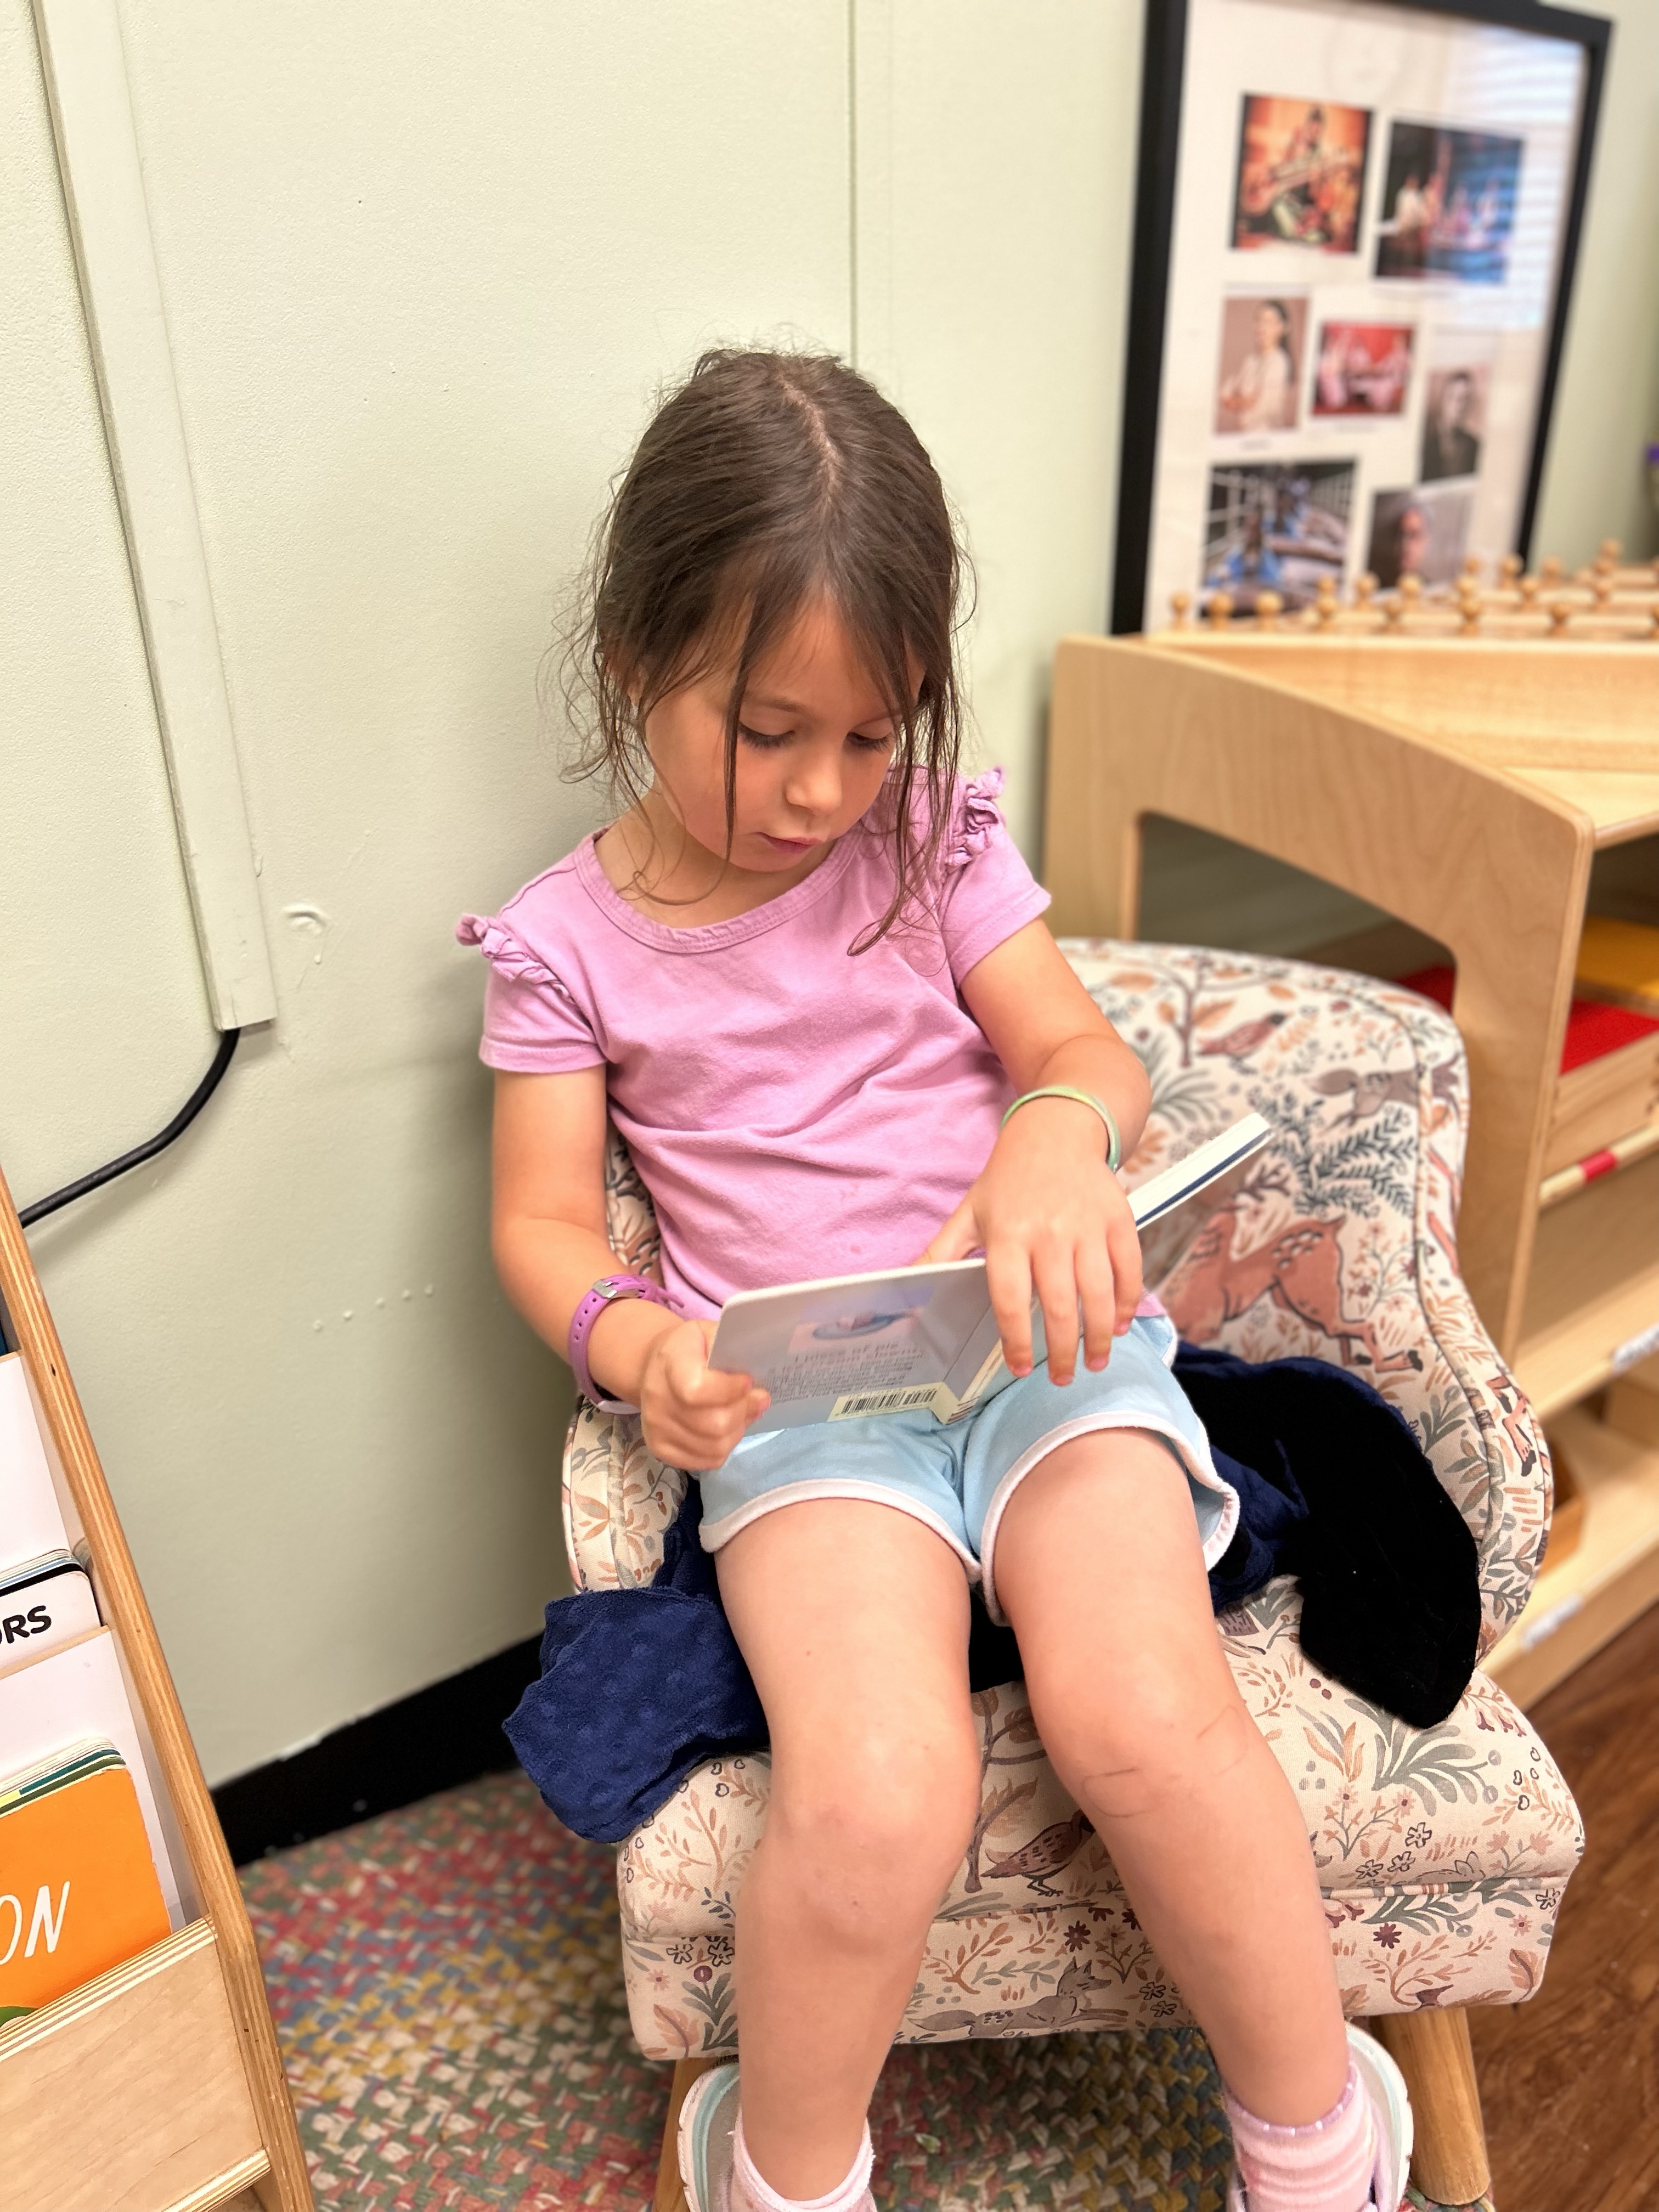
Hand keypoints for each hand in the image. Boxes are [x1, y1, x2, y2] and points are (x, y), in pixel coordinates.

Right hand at [638, 1317, 769, 1470]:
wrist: (655, 1367)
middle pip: (714, 1424)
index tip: (748, 1380)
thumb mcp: (709, 1333)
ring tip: (742, 1412)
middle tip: (757, 1398)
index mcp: (669, 1364)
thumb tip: (756, 1379)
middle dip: (744, 1411)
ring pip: (715, 1447)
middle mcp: (657, 1401)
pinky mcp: (661, 1449)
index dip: (730, 1390)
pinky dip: (725, 1447)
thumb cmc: (690, 1349)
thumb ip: (733, 1350)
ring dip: (738, 1430)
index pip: (697, 1391)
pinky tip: (727, 1429)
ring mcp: (656, 1430)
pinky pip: (706, 1461)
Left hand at [919, 1098, 1142, 1385]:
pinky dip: (1125, 1302)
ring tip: (1093, 1362)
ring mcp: (1088, 1227)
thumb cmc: (1008, 1179)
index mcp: (1007, 1235)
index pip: (1009, 1299)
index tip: (1020, 1368)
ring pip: (1097, 1293)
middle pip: (1058, 1305)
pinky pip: (1128, 1270)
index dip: (1015, 1341)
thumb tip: (902, 1283)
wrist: (1057, 1131)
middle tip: (1062, 1378)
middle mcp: (1049, 1233)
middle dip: (1061, 1351)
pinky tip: (1116, 1325)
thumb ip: (940, 1252)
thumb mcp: (969, 1212)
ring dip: (1098, 1336)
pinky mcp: (1119, 1220)